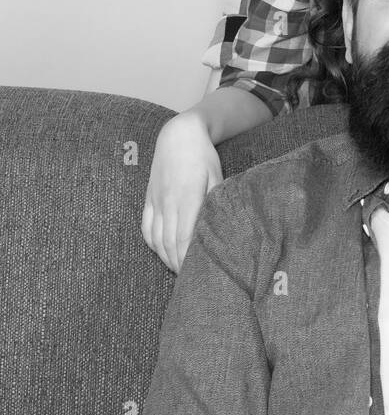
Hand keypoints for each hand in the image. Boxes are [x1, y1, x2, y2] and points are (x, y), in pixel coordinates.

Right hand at [142, 111, 222, 272]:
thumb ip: (215, 203)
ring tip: (178, 269)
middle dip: (178, 264)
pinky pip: (146, 227)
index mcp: (187, 198)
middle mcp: (168, 202)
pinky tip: (162, 252)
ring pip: (156, 238)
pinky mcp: (149, 198)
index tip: (195, 272)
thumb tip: (217, 229)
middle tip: (190, 278)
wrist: (178, 136)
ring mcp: (156, 201)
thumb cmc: (203, 157)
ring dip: (166, 257)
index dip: (187, 259)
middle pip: (169, 243)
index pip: (183, 239)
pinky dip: (153, 244)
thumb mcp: (216, 177)